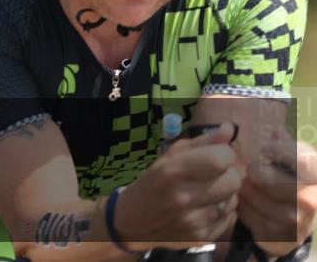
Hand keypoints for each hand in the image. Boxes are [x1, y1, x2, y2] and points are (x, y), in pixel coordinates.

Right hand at [114, 122, 240, 250]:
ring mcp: (193, 222)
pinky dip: (222, 211)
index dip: (223, 153)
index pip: (221, 158)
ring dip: (224, 194)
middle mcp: (183, 198)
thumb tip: (229, 129)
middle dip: (227, 174)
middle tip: (213, 175)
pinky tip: (206, 207)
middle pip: (233, 180)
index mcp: (172, 172)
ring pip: (233, 200)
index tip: (215, 155)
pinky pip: (229, 218)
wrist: (133, 222)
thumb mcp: (170, 156)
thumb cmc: (153, 182)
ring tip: (207, 192)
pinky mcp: (201, 238)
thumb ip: (202, 142)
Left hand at [238, 132, 316, 257]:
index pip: (302, 158)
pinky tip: (243, 201)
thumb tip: (275, 129)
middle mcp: (312, 199)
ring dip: (245, 190)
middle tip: (250, 171)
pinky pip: (251, 217)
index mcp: (316, 176)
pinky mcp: (281, 236)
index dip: (281, 150)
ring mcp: (298, 221)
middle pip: (274, 181)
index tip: (265, 148)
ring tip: (244, 185)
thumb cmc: (288, 181)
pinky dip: (242, 207)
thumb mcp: (290, 161)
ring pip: (259, 199)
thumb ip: (283, 144)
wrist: (294, 222)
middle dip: (256, 173)